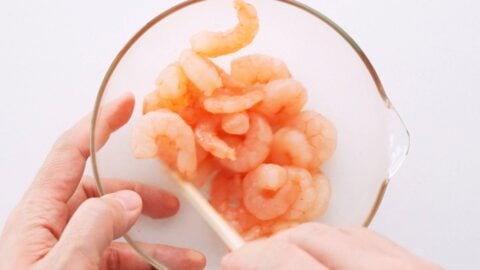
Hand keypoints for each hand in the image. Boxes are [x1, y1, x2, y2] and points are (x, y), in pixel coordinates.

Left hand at [0, 93, 205, 269]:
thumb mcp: (60, 269)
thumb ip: (92, 228)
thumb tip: (126, 201)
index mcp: (37, 217)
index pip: (71, 154)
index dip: (99, 124)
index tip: (127, 103)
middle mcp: (50, 231)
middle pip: (100, 195)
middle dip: (140, 198)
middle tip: (172, 205)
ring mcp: (64, 256)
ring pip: (114, 235)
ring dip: (153, 245)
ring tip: (188, 261)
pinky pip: (114, 261)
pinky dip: (145, 264)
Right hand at [222, 223, 440, 269]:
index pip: (288, 260)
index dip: (253, 257)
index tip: (234, 261)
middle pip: (312, 238)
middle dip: (273, 246)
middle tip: (252, 260)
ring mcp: (412, 268)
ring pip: (339, 233)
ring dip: (303, 243)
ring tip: (284, 258)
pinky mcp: (421, 267)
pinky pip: (367, 238)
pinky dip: (337, 242)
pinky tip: (324, 256)